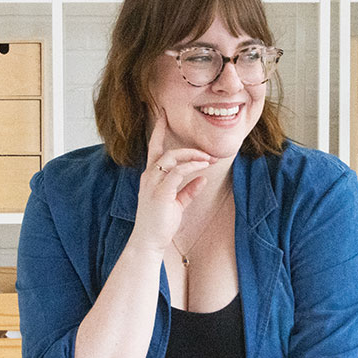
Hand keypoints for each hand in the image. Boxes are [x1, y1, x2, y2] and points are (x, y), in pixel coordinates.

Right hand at [127, 112, 216, 255]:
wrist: (149, 242)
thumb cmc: (160, 224)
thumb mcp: (177, 204)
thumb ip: (188, 190)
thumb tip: (202, 179)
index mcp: (150, 177)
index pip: (154, 149)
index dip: (158, 131)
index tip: (163, 115)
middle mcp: (149, 177)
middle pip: (162, 149)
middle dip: (183, 143)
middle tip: (205, 149)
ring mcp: (152, 183)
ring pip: (171, 157)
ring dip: (192, 155)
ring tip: (208, 158)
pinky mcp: (161, 192)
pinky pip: (177, 172)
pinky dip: (191, 166)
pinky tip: (203, 166)